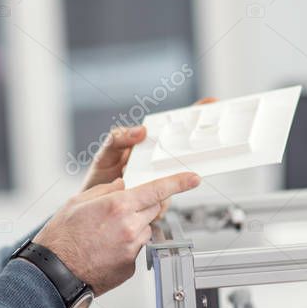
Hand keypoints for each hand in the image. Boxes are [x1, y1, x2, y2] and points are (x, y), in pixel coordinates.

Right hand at [34, 171, 201, 295]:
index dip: (179, 182)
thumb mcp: (77, 203)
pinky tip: (106, 248)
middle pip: (154, 209)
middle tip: (122, 209)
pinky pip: (137, 248)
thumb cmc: (61, 239)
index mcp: (118, 205)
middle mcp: (129, 226)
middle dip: (144, 205)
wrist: (55, 274)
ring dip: (134, 226)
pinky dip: (127, 244)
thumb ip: (104, 191)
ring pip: (145, 229)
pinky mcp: (131, 265)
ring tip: (106, 233)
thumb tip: (120, 186)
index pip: (158, 190)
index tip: (193, 178)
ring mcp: (132, 247)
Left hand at [80, 97, 218, 216]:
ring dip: (167, 183)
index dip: (195, 114)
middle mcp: (159, 162)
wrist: (95, 205)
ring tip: (137, 181)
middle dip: (194, 151)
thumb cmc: (101, 176)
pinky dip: (159, 203)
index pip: (175, 127)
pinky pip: (166, 201)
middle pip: (185, 154)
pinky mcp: (158, 201)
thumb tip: (141, 131)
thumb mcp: (105, 153)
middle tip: (194, 150)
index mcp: (150, 145)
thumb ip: (118, 139)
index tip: (211, 102)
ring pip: (177, 180)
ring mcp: (161, 181)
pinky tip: (145, 200)